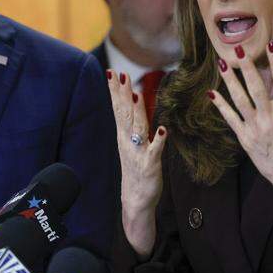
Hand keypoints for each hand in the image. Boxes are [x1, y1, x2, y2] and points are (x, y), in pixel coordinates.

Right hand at [106, 70, 167, 258]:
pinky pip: (155, 150)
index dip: (114, 91)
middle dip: (121, 94)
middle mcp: (128, 142)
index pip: (118, 109)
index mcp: (124, 136)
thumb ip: (133, 123)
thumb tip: (133, 101)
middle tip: (119, 74)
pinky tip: (162, 129)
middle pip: (124, 114)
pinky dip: (158, 140)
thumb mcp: (132, 144)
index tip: (111, 72)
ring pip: (137, 128)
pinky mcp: (150, 165)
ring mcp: (138, 153)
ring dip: (136, 111)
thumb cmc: (136, 170)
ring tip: (135, 93)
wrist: (135, 200)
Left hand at [209, 41, 272, 213]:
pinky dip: (221, 106)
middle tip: (239, 48)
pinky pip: (231, 119)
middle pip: (257, 88)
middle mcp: (271, 119)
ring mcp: (256, 129)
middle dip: (247, 67)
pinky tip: (212, 93)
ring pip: (240, 100)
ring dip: (230, 82)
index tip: (271, 45)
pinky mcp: (245, 139)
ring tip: (221, 64)